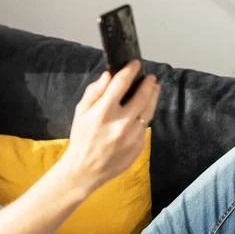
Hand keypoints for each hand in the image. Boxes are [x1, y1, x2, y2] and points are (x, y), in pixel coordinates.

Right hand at [61, 60, 159, 191]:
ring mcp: (133, 136)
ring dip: (153, 98)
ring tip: (154, 90)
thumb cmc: (81, 139)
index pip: (122, 83)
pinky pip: (145, 127)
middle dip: (148, 84)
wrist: (86, 170)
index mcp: (104, 112)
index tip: (135, 64)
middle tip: (150, 78)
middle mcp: (121, 123)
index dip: (131, 70)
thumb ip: (94, 92)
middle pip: (143, 96)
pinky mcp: (139, 146)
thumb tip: (108, 76)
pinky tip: (141, 114)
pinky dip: (144, 117)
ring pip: (149, 111)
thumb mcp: (80, 113)